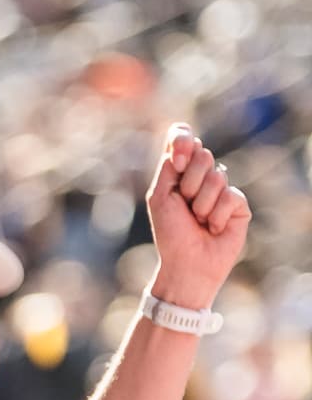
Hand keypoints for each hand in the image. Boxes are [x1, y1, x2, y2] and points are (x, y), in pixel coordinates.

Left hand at [144, 124, 250, 305]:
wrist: (187, 262)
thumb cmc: (171, 231)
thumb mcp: (160, 196)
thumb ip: (169, 168)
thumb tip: (186, 143)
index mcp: (179, 170)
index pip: (183, 137)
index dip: (183, 139)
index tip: (177, 159)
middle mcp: (202, 175)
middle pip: (202, 154)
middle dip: (189, 182)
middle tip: (184, 204)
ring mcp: (222, 188)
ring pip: (217, 175)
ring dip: (201, 203)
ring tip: (198, 219)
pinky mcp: (238, 204)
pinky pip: (230, 196)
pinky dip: (216, 215)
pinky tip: (213, 227)